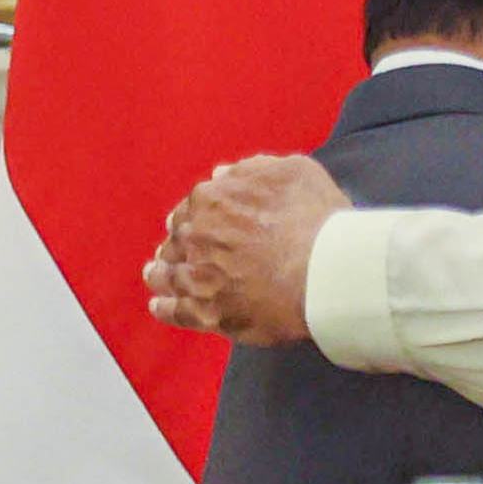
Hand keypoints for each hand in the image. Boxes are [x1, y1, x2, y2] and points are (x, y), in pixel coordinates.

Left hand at [145, 155, 348, 345]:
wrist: (326, 271)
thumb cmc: (315, 219)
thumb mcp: (292, 172)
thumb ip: (252, 169)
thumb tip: (221, 175)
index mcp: (211, 200)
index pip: (192, 206)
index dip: (194, 215)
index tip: (196, 222)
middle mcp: (195, 237)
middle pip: (177, 240)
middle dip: (177, 243)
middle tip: (176, 250)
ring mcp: (198, 277)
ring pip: (168, 274)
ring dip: (161, 273)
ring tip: (156, 275)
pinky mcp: (208, 313)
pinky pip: (176, 311)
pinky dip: (165, 308)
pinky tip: (159, 306)